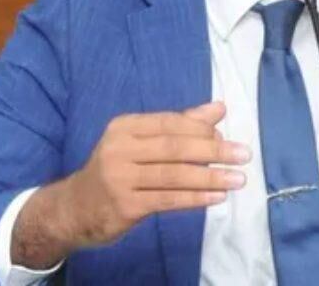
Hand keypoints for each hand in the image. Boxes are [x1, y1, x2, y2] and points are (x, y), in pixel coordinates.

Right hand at [65, 102, 248, 246]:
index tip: (227, 136)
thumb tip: (219, 109)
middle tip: (243, 154)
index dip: (201, 129)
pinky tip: (217, 197)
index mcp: (124, 126)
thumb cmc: (117, 170)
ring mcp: (120, 178)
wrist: (75, 208)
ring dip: (210, 177)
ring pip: (174, 175)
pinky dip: (195, 198)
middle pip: (174, 147)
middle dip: (213, 150)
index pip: (169, 123)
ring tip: (238, 179)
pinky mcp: (124, 206)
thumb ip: (180, 125)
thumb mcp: (140, 142)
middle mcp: (119, 149)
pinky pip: (167, 199)